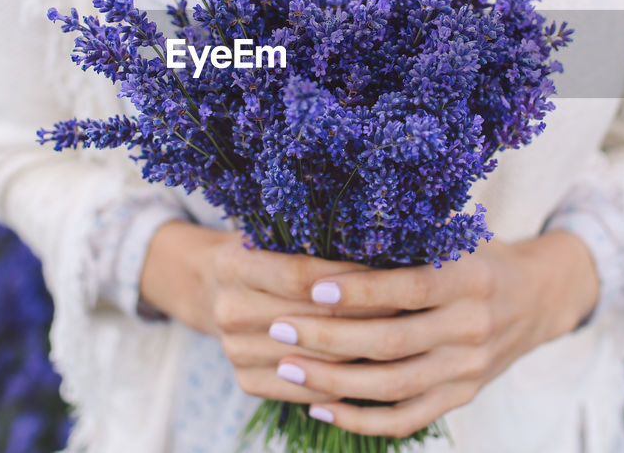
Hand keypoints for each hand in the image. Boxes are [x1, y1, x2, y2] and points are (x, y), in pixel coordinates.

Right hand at [139, 222, 389, 403]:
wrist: (211, 287)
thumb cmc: (263, 251)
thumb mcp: (277, 232)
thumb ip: (315, 238)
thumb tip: (384, 242)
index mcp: (233, 264)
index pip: (301, 276)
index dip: (351, 279)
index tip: (393, 275)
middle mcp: (229, 309)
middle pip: (313, 320)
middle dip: (367, 316)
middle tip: (413, 310)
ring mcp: (235, 349)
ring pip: (316, 359)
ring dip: (363, 352)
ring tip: (403, 339)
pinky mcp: (245, 380)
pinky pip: (306, 390)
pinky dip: (343, 382)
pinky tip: (374, 369)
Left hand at [264, 230, 600, 436]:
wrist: (538, 297)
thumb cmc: (479, 257)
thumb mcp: (455, 238)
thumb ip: (407, 241)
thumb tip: (332, 232)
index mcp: (471, 279)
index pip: (409, 287)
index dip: (361, 289)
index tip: (312, 286)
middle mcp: (473, 326)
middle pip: (392, 341)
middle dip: (328, 337)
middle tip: (278, 326)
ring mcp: (469, 368)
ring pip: (393, 385)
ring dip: (334, 382)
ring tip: (286, 368)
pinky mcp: (462, 396)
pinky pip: (407, 418)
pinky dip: (361, 420)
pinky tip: (321, 407)